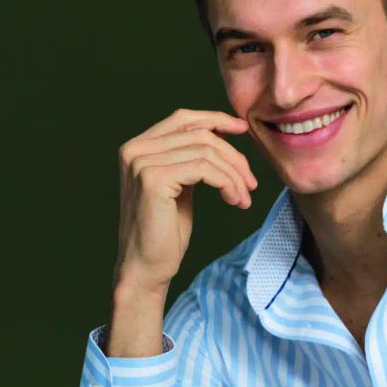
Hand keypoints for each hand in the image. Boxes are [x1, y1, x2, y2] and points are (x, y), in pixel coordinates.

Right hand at [112, 108, 256, 291]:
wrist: (146, 267)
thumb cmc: (164, 232)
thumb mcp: (180, 186)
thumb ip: (190, 159)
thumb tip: (219, 133)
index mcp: (138, 147)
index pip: (182, 119)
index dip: (215, 119)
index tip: (242, 129)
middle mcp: (135, 150)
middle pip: (199, 135)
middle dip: (233, 156)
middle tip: (251, 182)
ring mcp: (141, 163)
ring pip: (206, 152)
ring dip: (234, 175)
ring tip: (244, 197)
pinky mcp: (152, 179)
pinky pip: (204, 169)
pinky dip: (227, 182)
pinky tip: (234, 200)